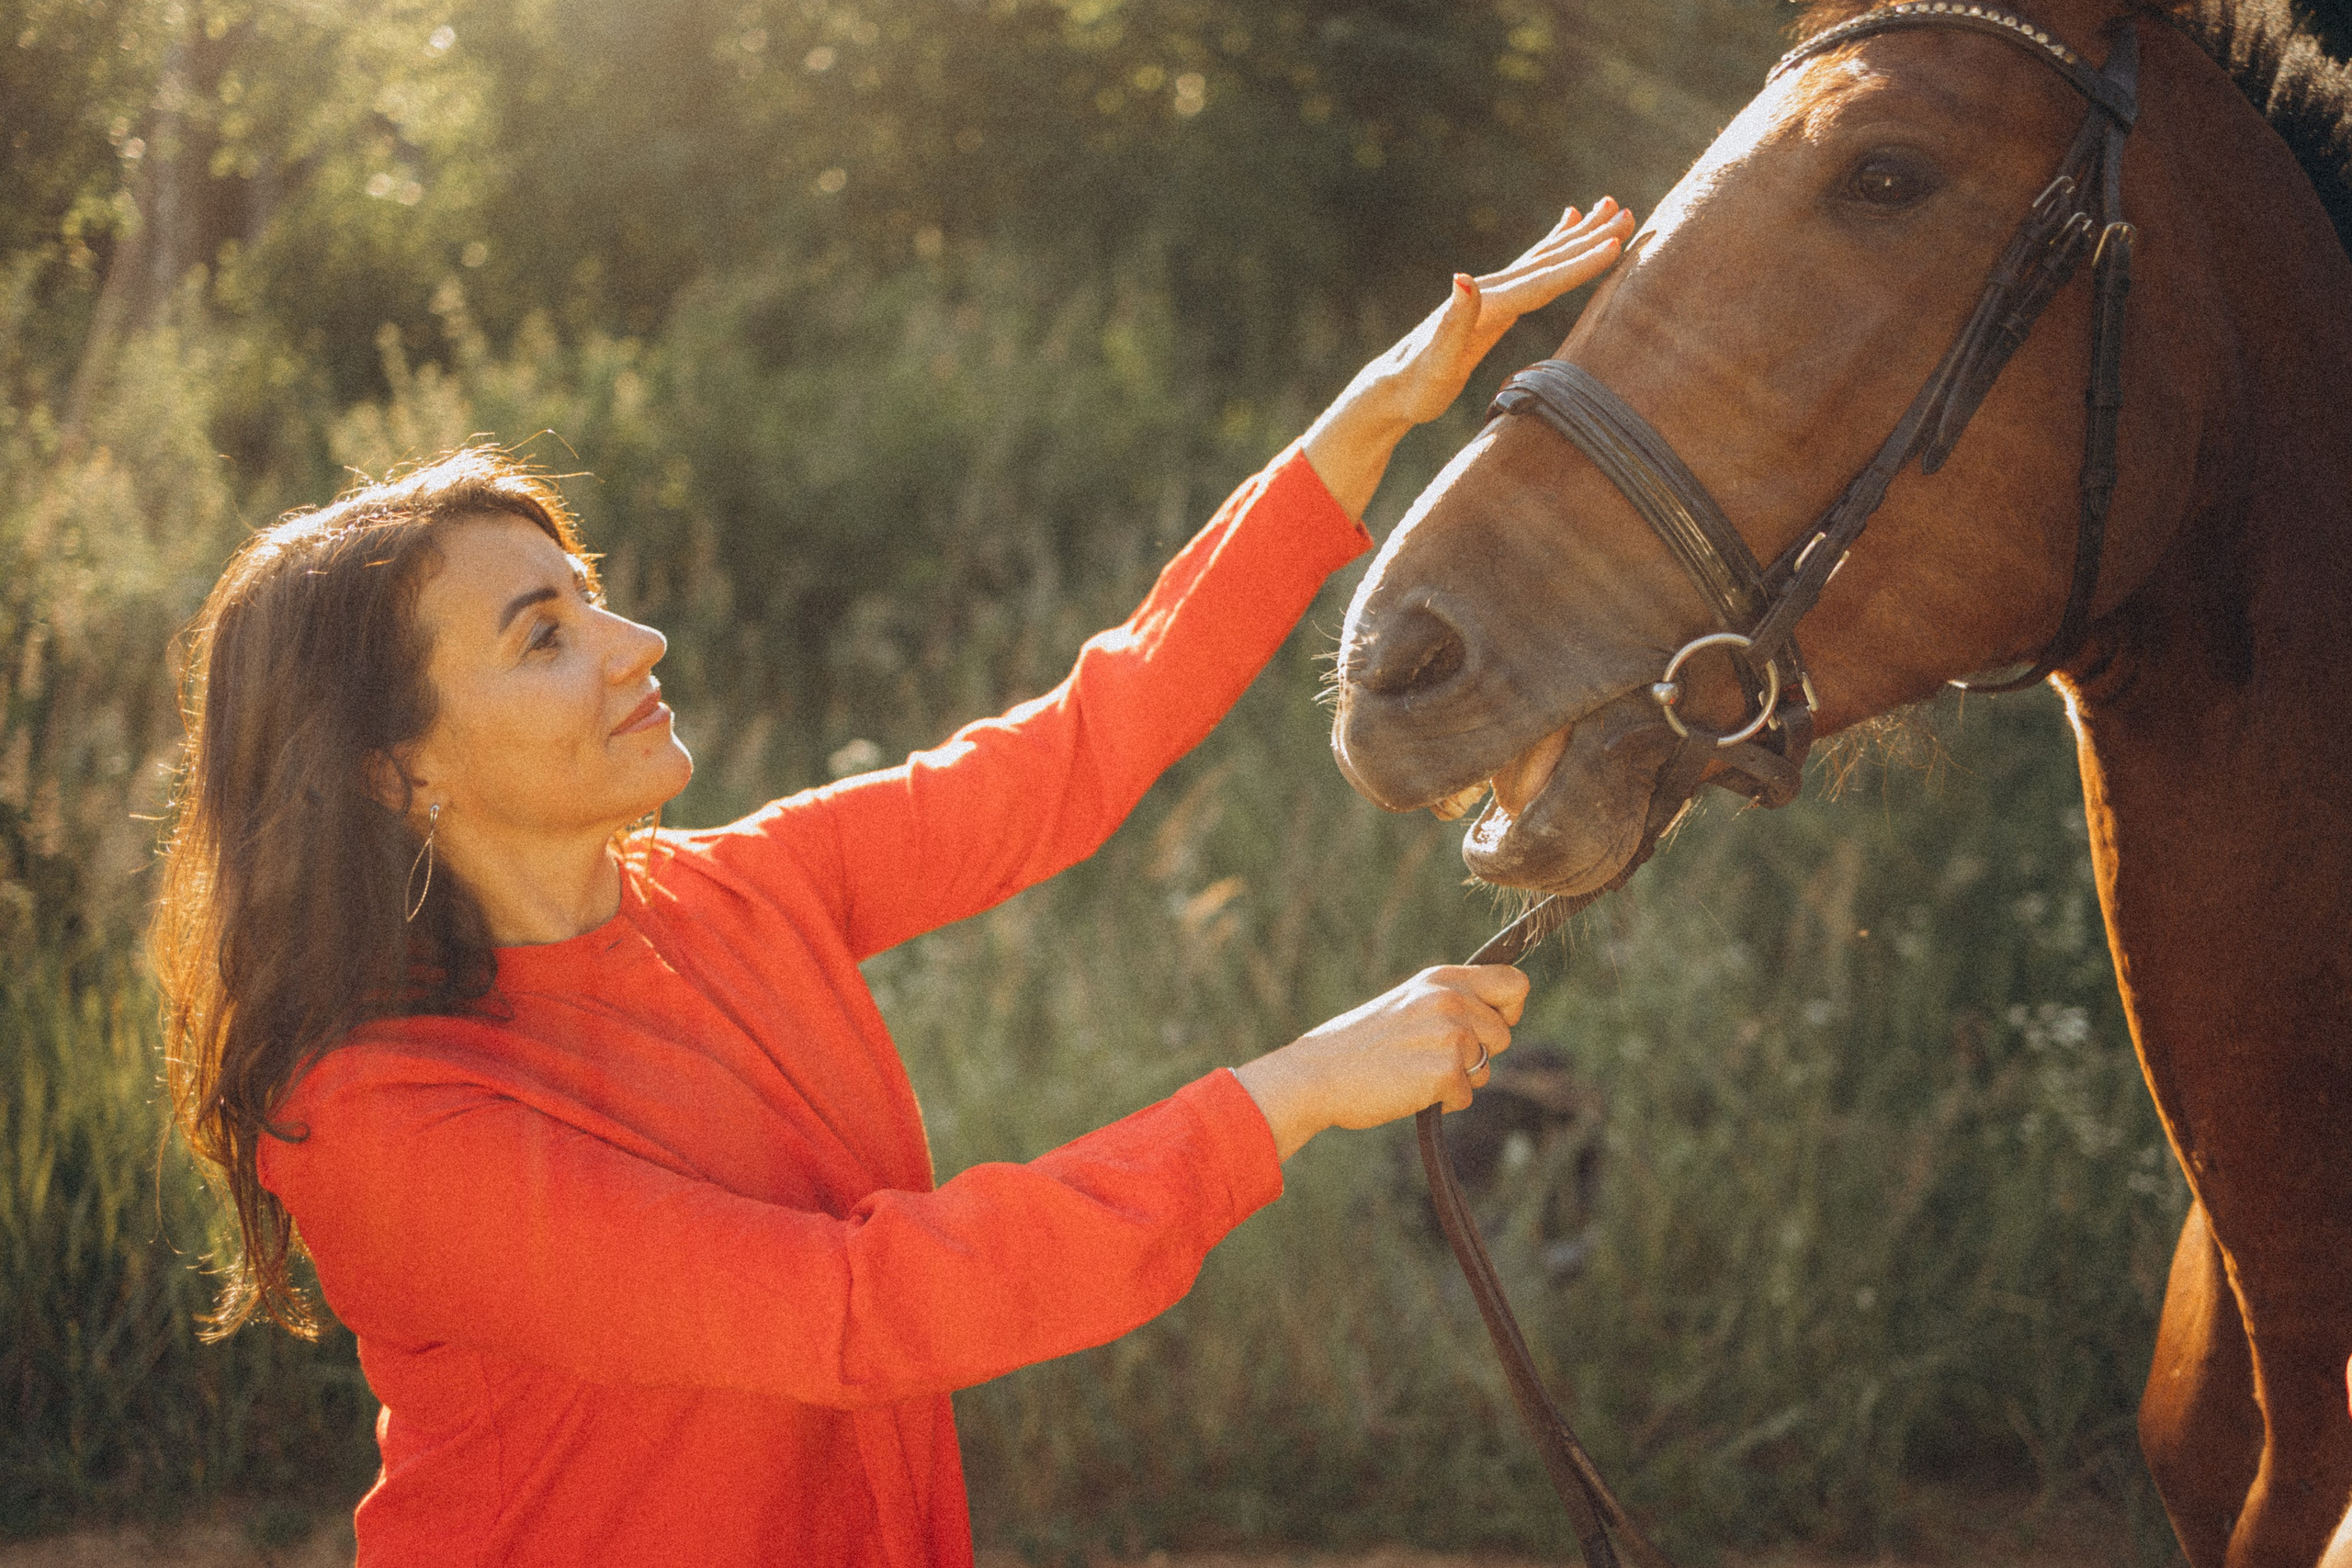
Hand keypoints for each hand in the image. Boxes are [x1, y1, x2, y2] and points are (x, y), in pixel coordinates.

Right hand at [1233, 965, 1530, 1161]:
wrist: (1317, 1074)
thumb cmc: (1360, 1046)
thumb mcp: (1407, 1004)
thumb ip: (1450, 1002)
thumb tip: (1500, 1019)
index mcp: (1440, 978)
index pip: (1515, 983)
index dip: (1508, 1009)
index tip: (1484, 1025)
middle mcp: (1450, 1000)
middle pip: (1503, 1035)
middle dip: (1476, 1054)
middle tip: (1429, 1057)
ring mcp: (1450, 1035)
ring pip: (1487, 1068)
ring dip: (1459, 1079)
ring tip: (1416, 1072)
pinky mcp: (1446, 1071)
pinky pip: (1466, 1097)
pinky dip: (1442, 1102)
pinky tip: (1409, 1089)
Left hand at [1301, 199, 1634, 518]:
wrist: (1391, 388)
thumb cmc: (1415, 386)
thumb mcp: (1434, 362)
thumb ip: (1452, 322)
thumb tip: (1463, 277)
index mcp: (1486, 305)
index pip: (1541, 281)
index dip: (1578, 263)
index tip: (1614, 244)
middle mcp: (1490, 291)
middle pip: (1549, 260)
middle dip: (1590, 239)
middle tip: (1628, 213)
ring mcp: (1492, 294)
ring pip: (1544, 257)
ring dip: (1578, 234)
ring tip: (1609, 206)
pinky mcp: (1494, 304)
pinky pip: (1533, 270)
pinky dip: (1554, 245)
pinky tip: (1566, 225)